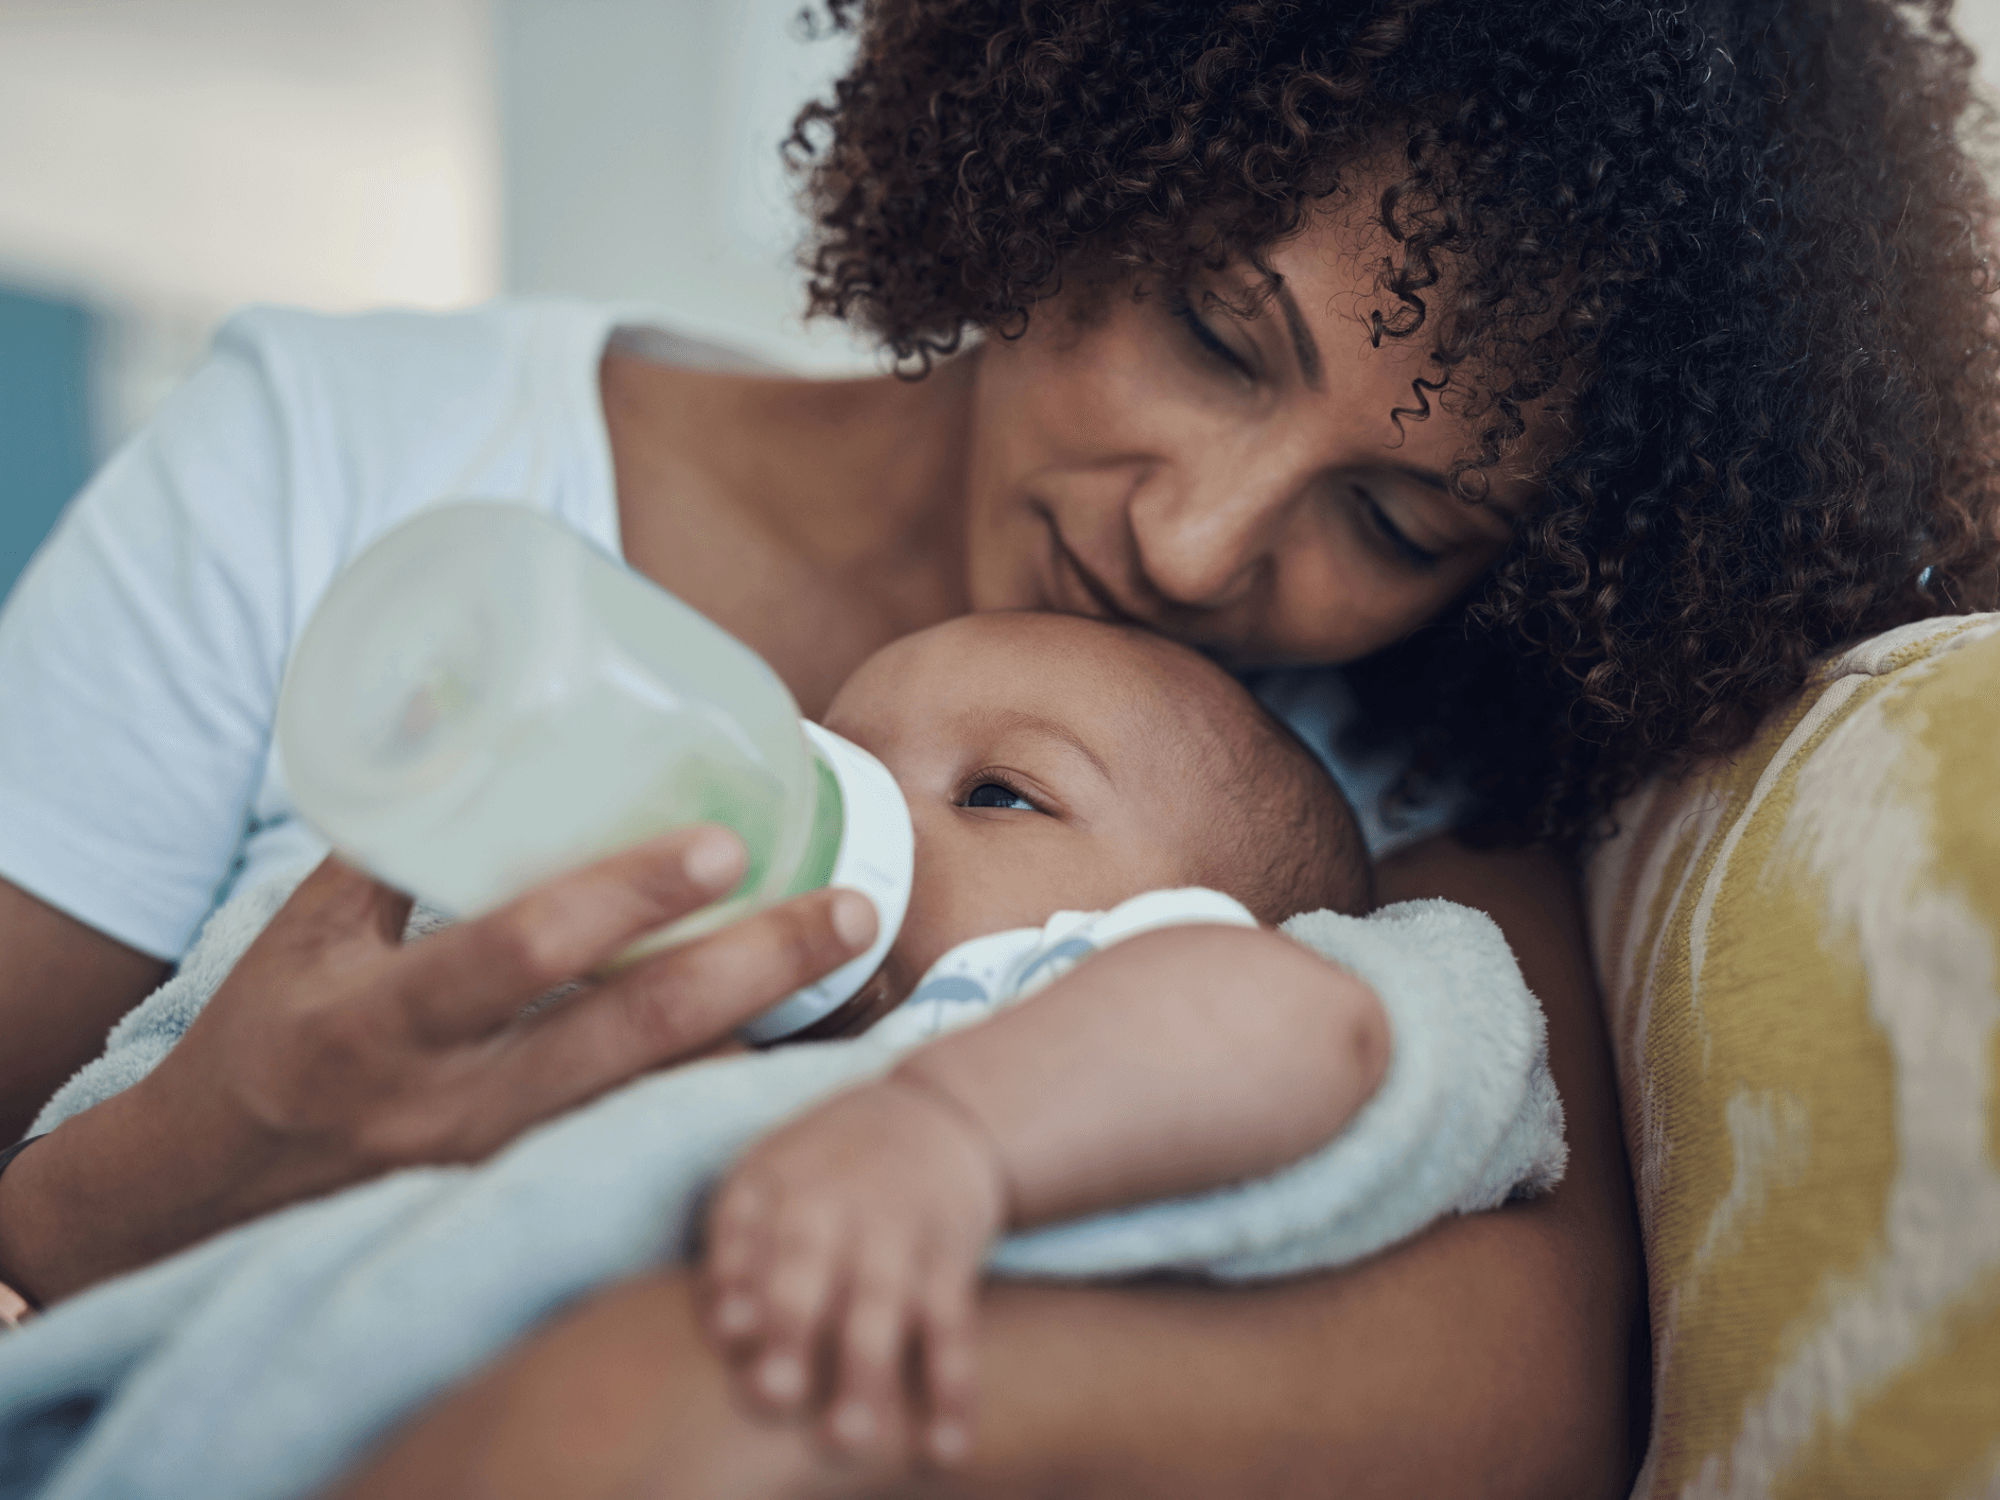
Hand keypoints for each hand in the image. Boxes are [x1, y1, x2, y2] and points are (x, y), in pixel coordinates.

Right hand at [0, 829, 877, 1303]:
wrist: (208, 1197)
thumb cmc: (266, 1037)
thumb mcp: (306, 932)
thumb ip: (398, 841)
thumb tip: (474, 724)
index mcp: (382, 1022)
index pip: (520, 954)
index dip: (623, 898)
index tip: (722, 844)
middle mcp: (451, 1106)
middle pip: (631, 1040)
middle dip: (754, 970)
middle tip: (852, 910)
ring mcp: (498, 1166)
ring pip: (660, 1102)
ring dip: (763, 1036)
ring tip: (851, 966)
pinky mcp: (528, 1196)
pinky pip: (644, 1139)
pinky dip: (719, 1089)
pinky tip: (790, 1036)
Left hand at [701, 1075, 1008, 1466]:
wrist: (933, 1116)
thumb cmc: (822, 1172)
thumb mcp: (767, 1177)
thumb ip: (734, 1249)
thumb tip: (722, 1337)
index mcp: (774, 1183)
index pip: (743, 1228)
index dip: (734, 1276)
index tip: (728, 1329)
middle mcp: (834, 1203)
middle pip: (808, 1266)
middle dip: (793, 1329)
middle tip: (774, 1395)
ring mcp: (896, 1233)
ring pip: (881, 1304)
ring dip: (865, 1372)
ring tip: (847, 1440)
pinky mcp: (949, 1262)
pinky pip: (953, 1329)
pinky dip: (953, 1390)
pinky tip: (945, 1449)